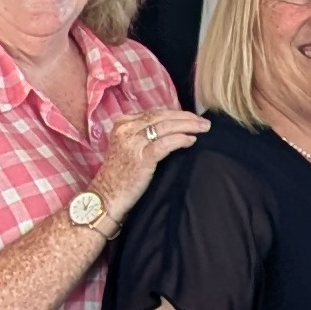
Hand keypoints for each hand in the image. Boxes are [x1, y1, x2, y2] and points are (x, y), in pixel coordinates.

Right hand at [92, 106, 209, 222]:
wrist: (106, 197)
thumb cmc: (120, 175)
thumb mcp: (128, 147)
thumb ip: (144, 134)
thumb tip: (173, 128)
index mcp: (123, 123)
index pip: (155, 112)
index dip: (176, 113)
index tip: (191, 117)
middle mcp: (127, 129)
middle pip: (162, 116)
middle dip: (186, 117)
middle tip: (204, 122)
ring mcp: (133, 142)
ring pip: (166, 127)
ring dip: (188, 126)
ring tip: (203, 129)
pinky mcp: (141, 158)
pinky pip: (165, 144)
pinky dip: (181, 140)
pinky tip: (191, 141)